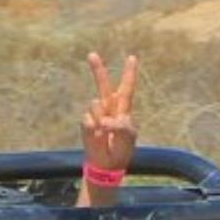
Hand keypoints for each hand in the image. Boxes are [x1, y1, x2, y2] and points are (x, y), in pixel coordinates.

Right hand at [80, 49, 139, 182]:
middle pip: (103, 85)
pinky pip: (88, 120)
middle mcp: (109, 108)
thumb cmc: (122, 149)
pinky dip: (93, 129)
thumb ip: (121, 126)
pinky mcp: (86, 123)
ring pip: (96, 105)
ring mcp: (96, 114)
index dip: (129, 73)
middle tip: (92, 54)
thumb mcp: (128, 138)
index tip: (132, 57)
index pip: (127, 88)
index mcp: (124, 109)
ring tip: (106, 133)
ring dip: (101, 119)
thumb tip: (104, 120)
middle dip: (98, 70)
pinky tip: (98, 137)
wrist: (107, 164)